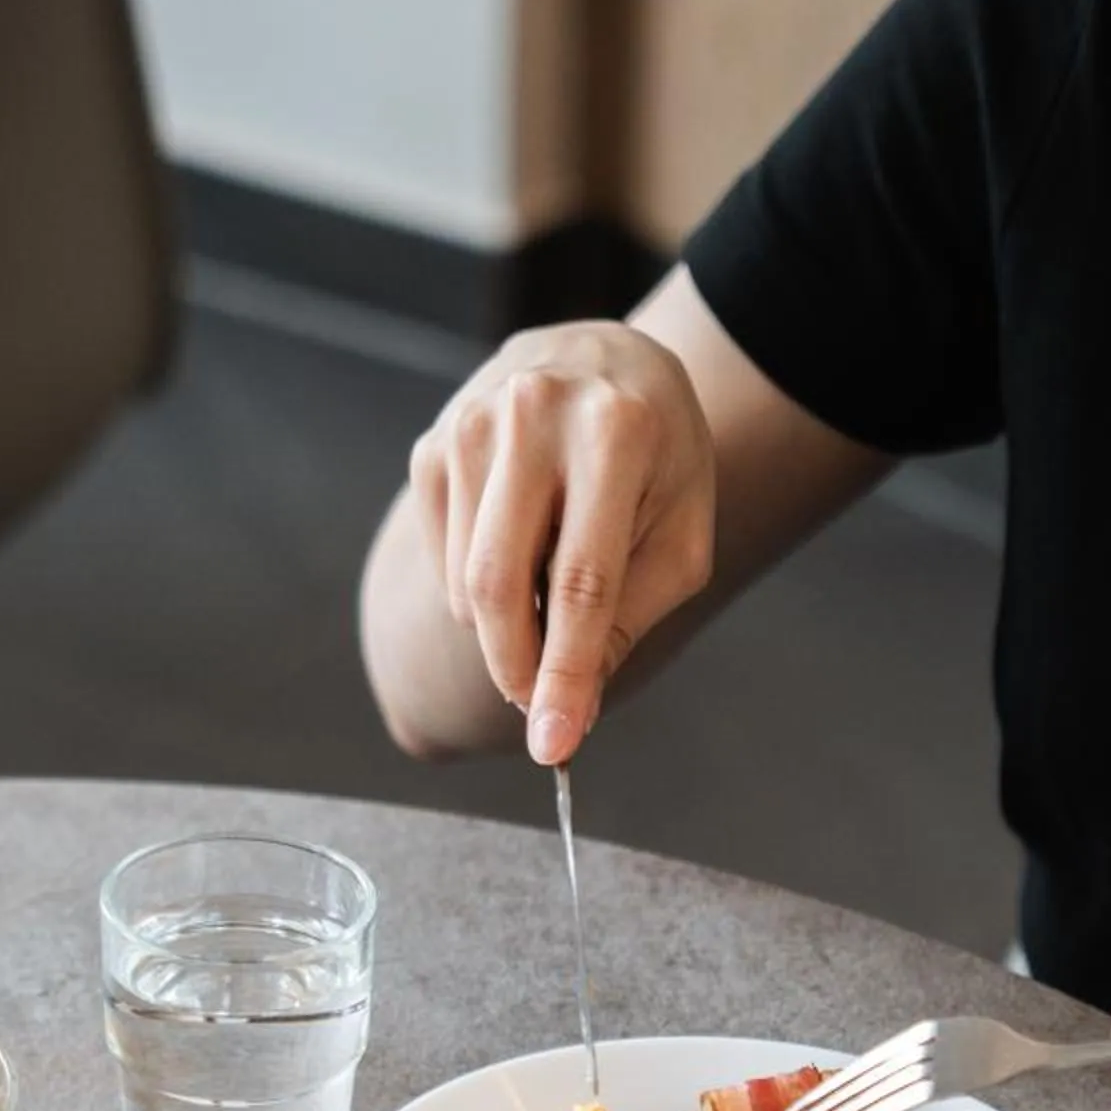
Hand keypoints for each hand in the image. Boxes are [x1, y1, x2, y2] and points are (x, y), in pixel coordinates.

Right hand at [407, 320, 715, 763]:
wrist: (607, 363)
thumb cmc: (657, 459)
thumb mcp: (679, 534)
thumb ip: (627, 621)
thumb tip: (568, 713)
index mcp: (615, 432)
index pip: (580, 582)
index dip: (564, 675)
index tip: (553, 748)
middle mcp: (532, 413)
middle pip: (499, 584)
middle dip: (516, 668)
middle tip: (540, 709)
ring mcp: (470, 422)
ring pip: (466, 582)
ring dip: (506, 624)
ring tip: (553, 585)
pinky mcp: (431, 442)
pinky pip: (443, 561)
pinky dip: (478, 587)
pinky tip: (521, 548)